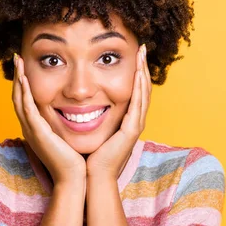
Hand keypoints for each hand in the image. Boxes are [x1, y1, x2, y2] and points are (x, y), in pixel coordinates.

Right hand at [12, 53, 85, 185]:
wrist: (74, 178)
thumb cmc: (75, 159)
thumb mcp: (68, 137)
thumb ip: (66, 124)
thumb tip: (77, 112)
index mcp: (36, 128)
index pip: (26, 101)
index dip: (24, 83)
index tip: (25, 66)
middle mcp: (30, 128)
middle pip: (18, 97)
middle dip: (17, 76)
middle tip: (17, 57)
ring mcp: (31, 130)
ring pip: (19, 100)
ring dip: (18, 79)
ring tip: (18, 61)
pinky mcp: (37, 133)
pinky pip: (27, 109)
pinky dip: (24, 92)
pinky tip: (24, 78)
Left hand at [86, 44, 150, 178]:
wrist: (93, 177)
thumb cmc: (91, 155)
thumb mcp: (94, 128)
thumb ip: (94, 115)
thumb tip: (81, 101)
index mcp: (127, 120)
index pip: (135, 90)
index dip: (136, 72)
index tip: (133, 54)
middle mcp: (135, 121)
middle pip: (143, 88)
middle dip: (143, 66)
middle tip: (142, 48)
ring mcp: (135, 126)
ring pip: (144, 93)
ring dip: (143, 72)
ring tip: (142, 54)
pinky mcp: (132, 131)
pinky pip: (138, 105)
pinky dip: (139, 88)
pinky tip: (138, 74)